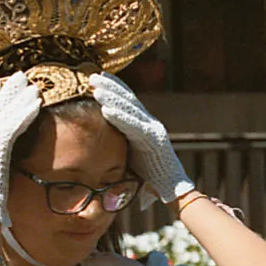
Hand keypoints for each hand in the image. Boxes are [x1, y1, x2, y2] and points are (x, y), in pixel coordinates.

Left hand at [89, 74, 192, 202]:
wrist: (172, 190)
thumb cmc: (150, 177)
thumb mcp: (131, 154)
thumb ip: (121, 143)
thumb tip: (100, 139)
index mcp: (146, 125)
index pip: (130, 101)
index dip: (116, 86)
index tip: (100, 76)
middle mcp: (151, 124)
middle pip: (129, 100)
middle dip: (110, 86)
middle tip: (92, 75)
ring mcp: (154, 131)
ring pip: (130, 110)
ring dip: (112, 98)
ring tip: (96, 88)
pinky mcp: (154, 141)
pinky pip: (134, 127)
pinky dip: (120, 118)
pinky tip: (105, 110)